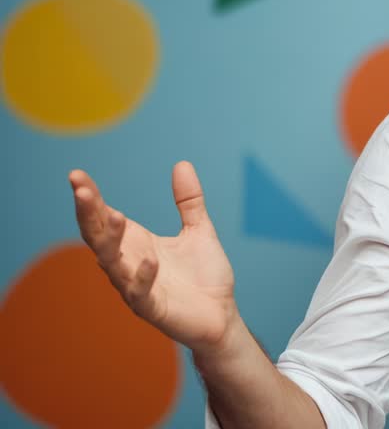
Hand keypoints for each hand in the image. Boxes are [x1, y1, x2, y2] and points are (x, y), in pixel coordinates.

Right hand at [70, 162, 238, 353]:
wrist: (222, 314)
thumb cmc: (204, 275)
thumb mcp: (199, 230)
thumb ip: (189, 200)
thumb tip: (182, 163)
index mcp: (136, 243)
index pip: (104, 217)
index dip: (90, 198)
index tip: (76, 175)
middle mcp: (129, 263)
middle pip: (99, 237)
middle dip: (89, 214)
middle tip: (81, 189)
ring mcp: (137, 287)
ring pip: (113, 264)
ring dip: (110, 241)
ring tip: (113, 215)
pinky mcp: (154, 308)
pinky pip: (141, 293)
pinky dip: (143, 276)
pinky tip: (150, 259)